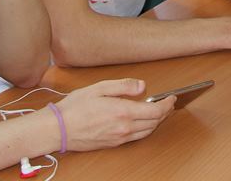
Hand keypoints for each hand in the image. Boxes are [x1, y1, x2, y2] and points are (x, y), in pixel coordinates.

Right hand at [57, 79, 173, 151]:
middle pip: (154, 122)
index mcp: (123, 111)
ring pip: (147, 131)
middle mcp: (124, 128)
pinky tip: (144, 121)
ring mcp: (119, 138)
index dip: (167, 104)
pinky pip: (136, 137)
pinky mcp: (113, 144)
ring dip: (157, 122)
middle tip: (169, 103)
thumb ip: (123, 85)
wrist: (58, 129)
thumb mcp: (99, 87)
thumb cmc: (75, 107)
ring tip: (160, 111)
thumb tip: (142, 86)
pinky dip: (145, 129)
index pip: (155, 111)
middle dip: (165, 112)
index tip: (172, 97)